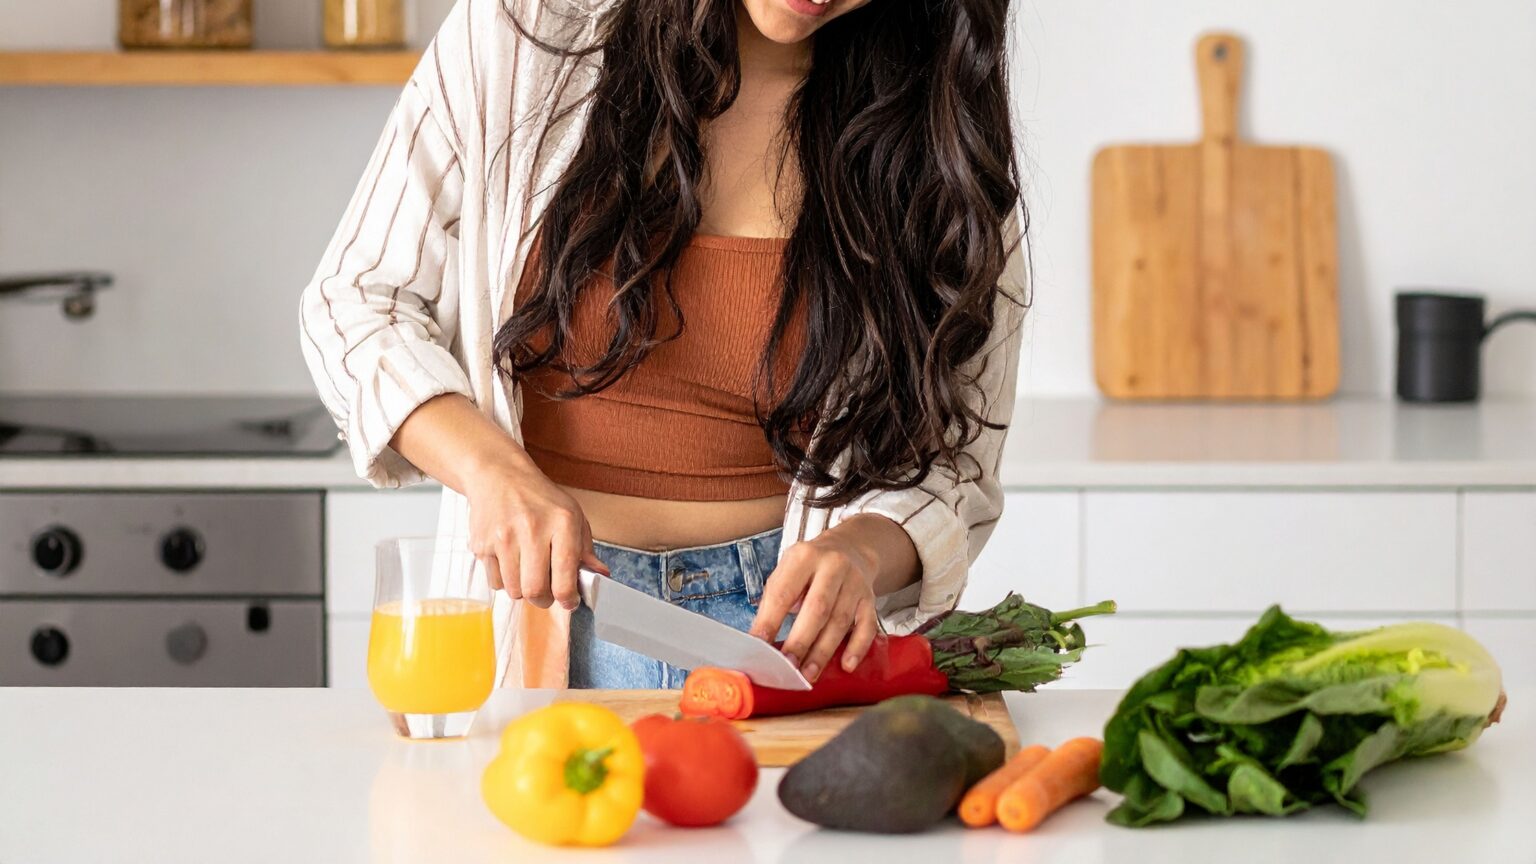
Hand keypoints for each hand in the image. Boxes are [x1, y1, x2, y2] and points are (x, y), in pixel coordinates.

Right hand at [464, 460, 607, 610]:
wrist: (498, 475)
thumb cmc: (539, 498)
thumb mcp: (572, 514)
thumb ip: (585, 549)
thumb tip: (599, 576)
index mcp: (562, 522)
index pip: (565, 576)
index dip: (568, 598)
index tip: (569, 601)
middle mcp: (532, 528)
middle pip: (536, 590)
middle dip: (544, 600)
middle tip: (547, 592)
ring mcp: (503, 537)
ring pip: (514, 591)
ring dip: (523, 590)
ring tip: (527, 572)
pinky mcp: (481, 544)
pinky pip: (495, 583)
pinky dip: (504, 580)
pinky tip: (510, 562)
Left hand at [750, 516, 904, 682]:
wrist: (851, 548)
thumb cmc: (810, 568)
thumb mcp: (787, 572)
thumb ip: (774, 602)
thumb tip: (759, 640)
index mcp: (804, 557)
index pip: (784, 593)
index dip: (770, 621)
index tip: (760, 646)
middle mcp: (832, 566)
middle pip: (817, 608)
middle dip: (801, 641)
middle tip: (788, 667)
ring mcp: (854, 583)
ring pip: (840, 621)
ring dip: (823, 652)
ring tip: (808, 674)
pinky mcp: (869, 599)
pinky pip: (867, 626)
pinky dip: (857, 648)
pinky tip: (846, 665)